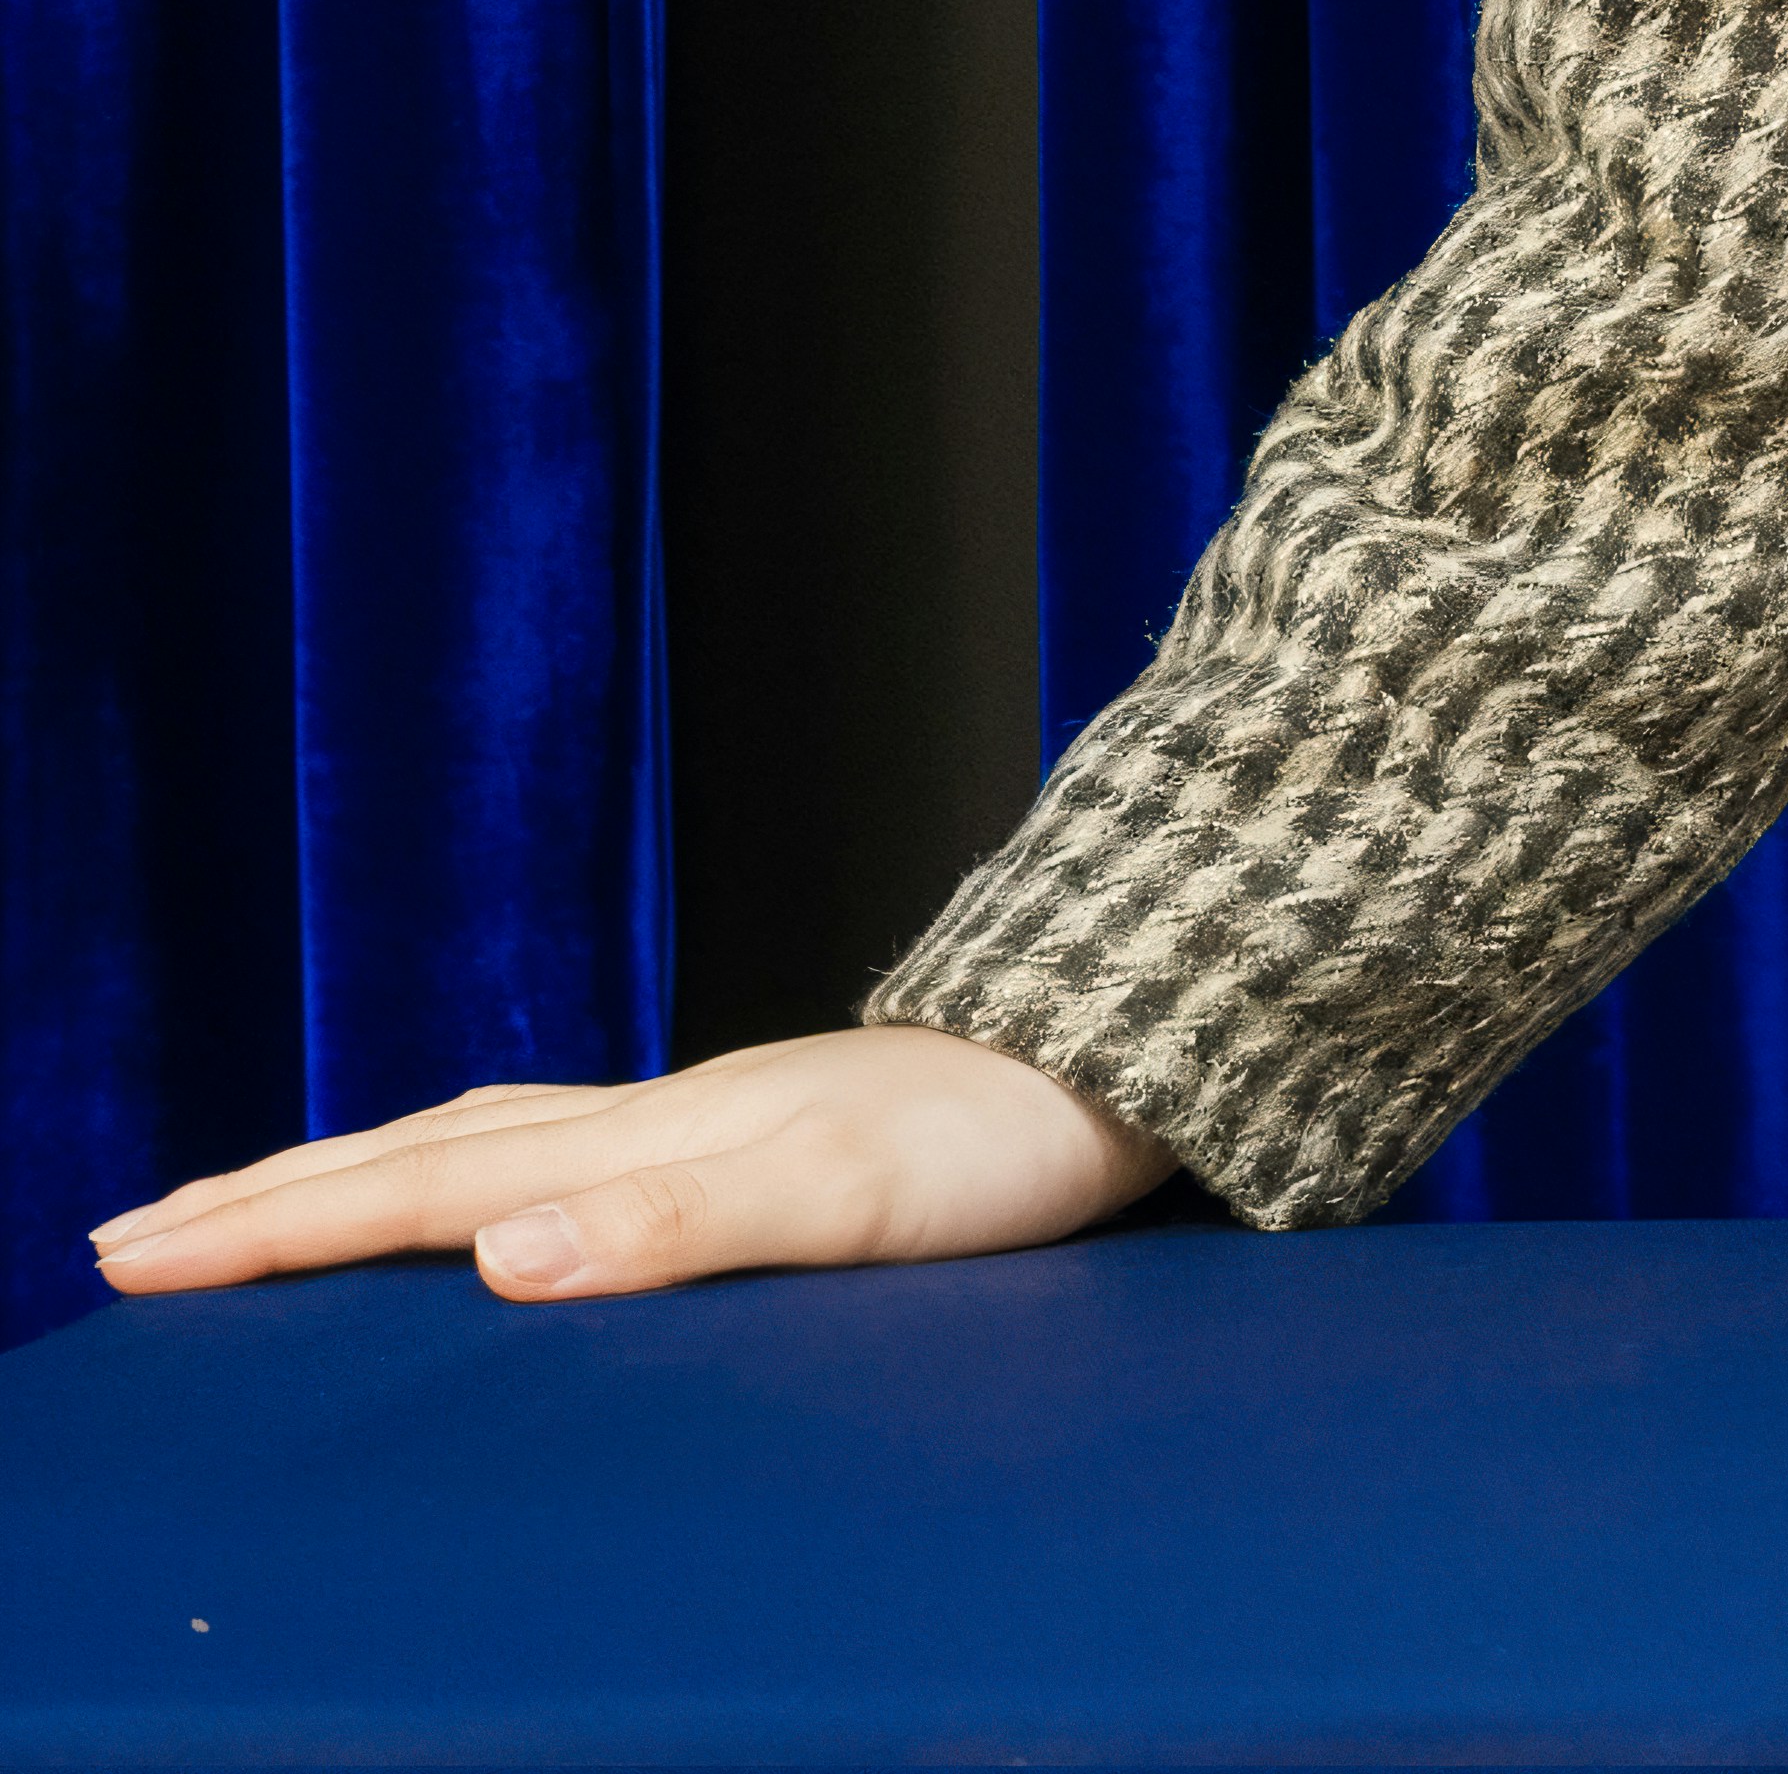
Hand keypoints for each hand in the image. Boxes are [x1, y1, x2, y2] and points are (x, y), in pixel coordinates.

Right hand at [82, 1025, 1172, 1306]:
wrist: (1128, 1061)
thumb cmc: (1001, 1148)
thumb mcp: (845, 1202)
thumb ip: (678, 1225)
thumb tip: (498, 1255)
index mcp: (650, 1138)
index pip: (420, 1190)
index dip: (276, 1226)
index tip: (138, 1254)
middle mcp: (658, 1114)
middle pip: (422, 1150)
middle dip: (270, 1194)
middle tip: (132, 1232)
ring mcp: (703, 1113)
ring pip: (479, 1134)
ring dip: (353, 1169)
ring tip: (257, 1197)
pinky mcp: (753, 1129)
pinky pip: (555, 1140)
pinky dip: (463, 1162)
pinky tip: (479, 1181)